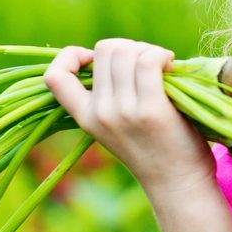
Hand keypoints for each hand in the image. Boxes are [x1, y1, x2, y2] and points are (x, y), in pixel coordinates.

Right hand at [43, 38, 214, 196]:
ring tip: (164, 66)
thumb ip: (110, 95)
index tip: (101, 60)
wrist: (178, 183)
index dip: (73, 55)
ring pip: (127, 51)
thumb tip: (119, 52)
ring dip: (150, 50)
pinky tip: (172, 67)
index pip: (54, 76)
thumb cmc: (157, 148)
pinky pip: (149, 62)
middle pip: (105, 49)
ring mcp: (122, 111)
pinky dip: (162, 56)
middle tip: (150, 65)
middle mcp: (99, 112)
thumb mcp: (119, 124)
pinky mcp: (150, 109)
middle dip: (130, 48)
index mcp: (85, 117)